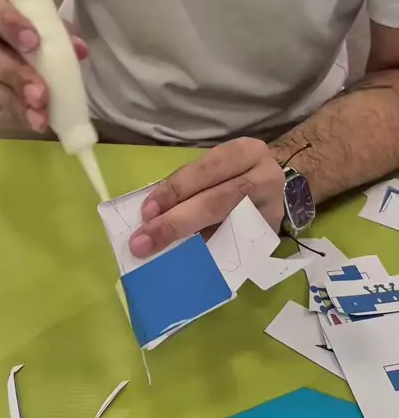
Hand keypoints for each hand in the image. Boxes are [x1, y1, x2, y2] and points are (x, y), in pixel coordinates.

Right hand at [0, 0, 87, 131]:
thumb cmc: (14, 14)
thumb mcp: (32, 12)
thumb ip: (55, 27)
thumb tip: (79, 50)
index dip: (9, 24)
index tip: (34, 43)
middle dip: (14, 74)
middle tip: (40, 94)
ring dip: (13, 99)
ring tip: (39, 115)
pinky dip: (11, 108)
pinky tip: (31, 118)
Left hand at [129, 138, 285, 257]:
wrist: (274, 190)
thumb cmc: (233, 177)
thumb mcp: (217, 170)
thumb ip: (192, 187)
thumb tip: (151, 217)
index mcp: (247, 152)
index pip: (207, 169)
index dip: (176, 189)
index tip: (147, 211)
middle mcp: (265, 178)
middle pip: (217, 201)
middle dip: (176, 222)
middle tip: (144, 241)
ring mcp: (272, 210)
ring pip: (228, 229)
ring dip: (190, 244)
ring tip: (161, 255)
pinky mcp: (271, 237)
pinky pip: (236, 250)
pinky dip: (209, 258)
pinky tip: (187, 266)